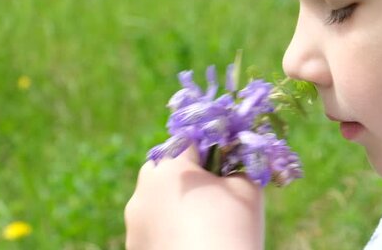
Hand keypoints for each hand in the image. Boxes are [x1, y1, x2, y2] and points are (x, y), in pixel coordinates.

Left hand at [124, 147, 264, 249]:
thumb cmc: (232, 229)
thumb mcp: (248, 189)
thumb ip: (239, 166)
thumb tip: (235, 162)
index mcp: (172, 167)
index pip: (189, 142)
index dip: (207, 151)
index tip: (220, 166)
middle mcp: (146, 188)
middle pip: (163, 167)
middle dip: (182, 174)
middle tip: (207, 193)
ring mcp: (135, 219)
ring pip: (153, 197)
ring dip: (170, 202)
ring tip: (197, 222)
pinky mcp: (133, 244)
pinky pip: (149, 224)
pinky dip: (163, 228)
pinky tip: (185, 240)